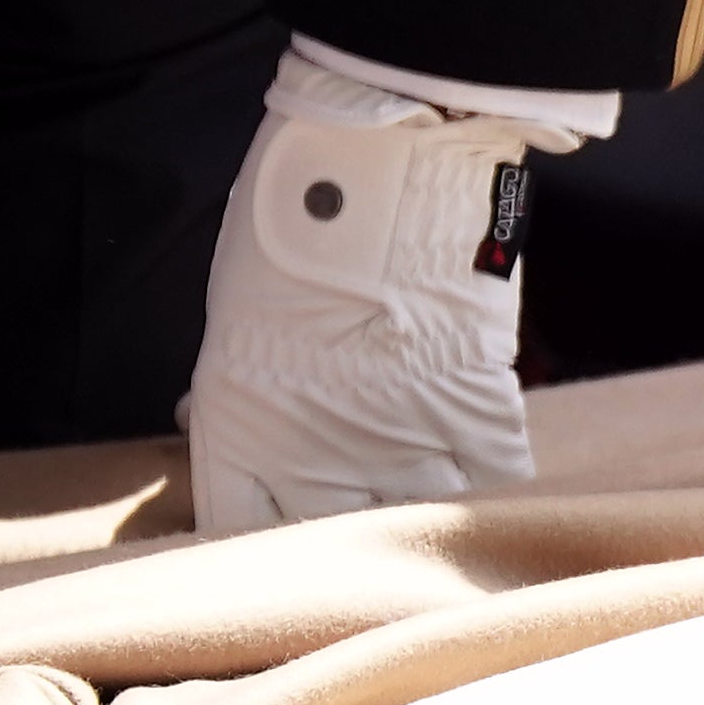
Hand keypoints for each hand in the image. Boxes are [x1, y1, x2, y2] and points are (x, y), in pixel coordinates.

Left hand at [182, 51, 575, 530]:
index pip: (234, 532)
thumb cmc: (290, 218)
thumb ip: (234, 385)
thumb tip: (209, 418)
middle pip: (328, 545)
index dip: (247, 549)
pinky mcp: (478, 403)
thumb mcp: (233, 311)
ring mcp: (403, 433)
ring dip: (415, 514)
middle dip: (334, 537)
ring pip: (415, 522)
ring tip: (417, 497)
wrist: (383, 155)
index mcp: (240, 422)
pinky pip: (495, 480)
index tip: (263, 542)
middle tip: (349, 513)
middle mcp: (318, 447)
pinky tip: (480, 474)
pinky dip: (490, 485)